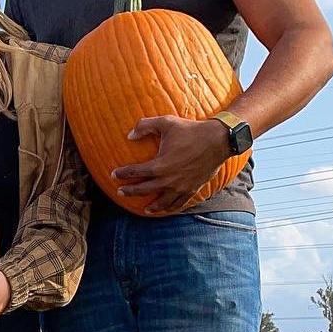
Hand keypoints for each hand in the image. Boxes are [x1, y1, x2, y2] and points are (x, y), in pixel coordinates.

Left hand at [111, 115, 231, 215]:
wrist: (218, 140)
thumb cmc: (190, 130)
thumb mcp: (166, 122)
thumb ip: (145, 126)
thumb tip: (129, 135)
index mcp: (159, 165)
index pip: (135, 172)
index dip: (122, 173)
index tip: (114, 174)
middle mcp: (168, 180)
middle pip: (144, 189)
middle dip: (130, 191)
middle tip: (120, 192)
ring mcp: (180, 187)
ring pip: (161, 202)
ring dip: (151, 206)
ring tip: (144, 208)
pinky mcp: (192, 189)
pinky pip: (178, 203)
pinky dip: (170, 208)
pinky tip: (166, 209)